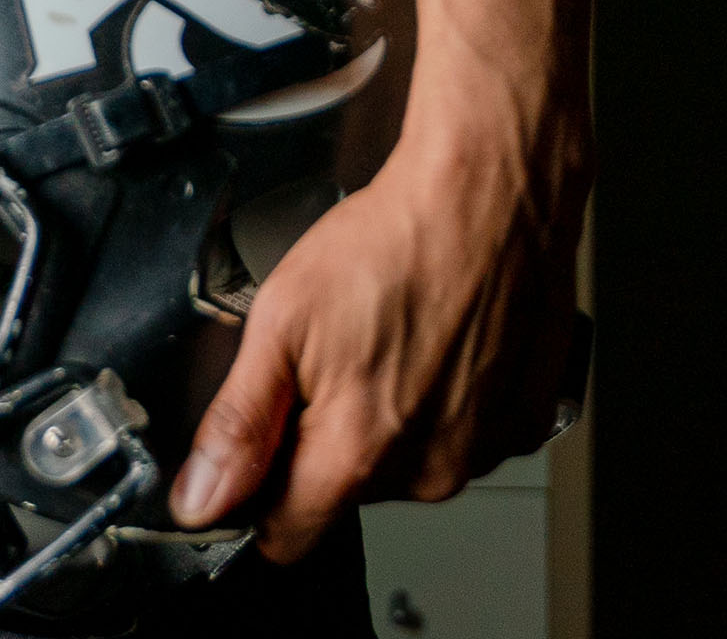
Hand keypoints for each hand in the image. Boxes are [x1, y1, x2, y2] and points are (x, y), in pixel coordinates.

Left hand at [164, 132, 579, 562]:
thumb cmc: (396, 239)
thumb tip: (201, 499)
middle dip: (325, 440)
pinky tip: (436, 342)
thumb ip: (237, 423)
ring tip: (390, 337)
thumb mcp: (281, 321)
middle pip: (347, 493)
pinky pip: (464, 436)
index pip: (286, 535)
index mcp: (358, 455)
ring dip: (389, 418)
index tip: (259, 449)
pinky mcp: (524, 419)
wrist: (491, 191)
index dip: (258, 494)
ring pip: (407, 465)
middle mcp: (428, 470)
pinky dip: (447, 401)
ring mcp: (482, 447)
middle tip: (332, 356)